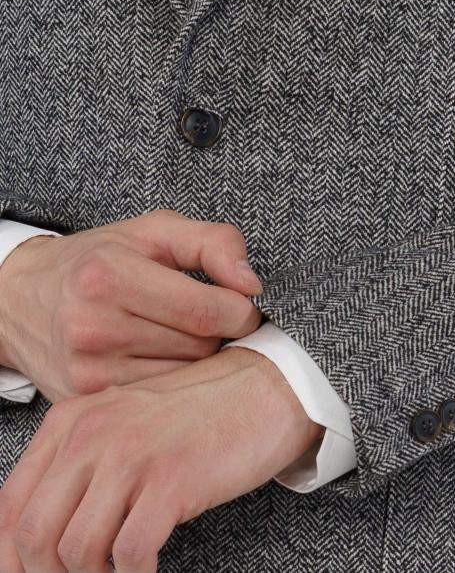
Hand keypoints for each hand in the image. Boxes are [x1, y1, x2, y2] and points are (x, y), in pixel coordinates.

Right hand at [0, 210, 264, 402]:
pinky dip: (171, 386)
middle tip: (208, 320)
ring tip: (183, 338)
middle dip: (218, 335)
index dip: (240, 311)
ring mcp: (84, 371)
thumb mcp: (155, 231)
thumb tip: (253, 285)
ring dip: (196, 362)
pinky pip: (155, 403)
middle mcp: (91, 326)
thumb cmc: (100, 258)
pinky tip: (163, 360)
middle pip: (198, 349)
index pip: (205, 311)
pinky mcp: (82, 402)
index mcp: (109, 275)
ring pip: (182, 381)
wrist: (22, 298)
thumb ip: (213, 244)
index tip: (241, 305)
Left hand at [0, 347, 323, 572]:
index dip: (10, 559)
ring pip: (74, 550)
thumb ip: (82, 469)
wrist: (268, 386)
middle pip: (33, 534)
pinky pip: (129, 553)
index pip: (11, 505)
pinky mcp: (172, 478)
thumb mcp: (125, 426)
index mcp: (72, 421)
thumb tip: (41, 543)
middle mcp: (93, 433)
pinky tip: (150, 569)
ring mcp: (132, 454)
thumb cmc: (198, 414)